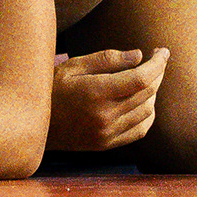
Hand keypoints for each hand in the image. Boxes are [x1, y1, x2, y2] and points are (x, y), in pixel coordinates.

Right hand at [48, 47, 166, 152]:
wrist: (34, 125)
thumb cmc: (50, 88)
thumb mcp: (73, 65)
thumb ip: (106, 59)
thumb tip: (138, 56)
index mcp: (96, 92)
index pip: (141, 79)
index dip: (157, 64)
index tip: (162, 51)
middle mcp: (105, 116)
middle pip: (147, 94)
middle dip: (158, 74)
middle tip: (157, 60)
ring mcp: (107, 133)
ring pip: (147, 112)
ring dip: (154, 93)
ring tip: (149, 78)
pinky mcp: (106, 144)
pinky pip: (139, 130)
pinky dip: (148, 114)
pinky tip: (145, 102)